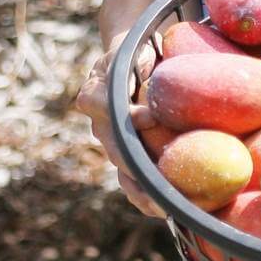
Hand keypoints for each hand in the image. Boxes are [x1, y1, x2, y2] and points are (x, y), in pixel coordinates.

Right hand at [73, 41, 163, 218]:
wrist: (130, 64)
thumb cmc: (138, 53)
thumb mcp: (136, 49)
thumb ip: (140, 61)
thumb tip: (147, 81)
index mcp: (96, 91)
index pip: (101, 102)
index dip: (123, 113)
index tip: (149, 117)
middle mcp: (100, 122)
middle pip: (113, 146)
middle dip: (134, 164)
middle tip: (157, 179)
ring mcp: (111, 143)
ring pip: (121, 169)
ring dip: (140, 189)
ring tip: (161, 206)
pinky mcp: (125, 157)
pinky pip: (131, 181)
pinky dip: (145, 197)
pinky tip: (164, 211)